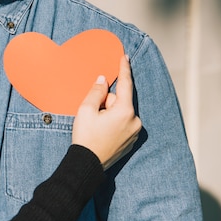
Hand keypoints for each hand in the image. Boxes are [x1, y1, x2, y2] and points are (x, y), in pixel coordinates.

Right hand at [72, 55, 141, 169]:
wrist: (88, 164)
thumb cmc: (86, 136)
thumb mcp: (86, 110)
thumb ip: (96, 91)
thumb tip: (103, 80)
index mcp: (125, 111)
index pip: (125, 84)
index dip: (124, 69)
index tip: (124, 57)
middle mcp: (134, 120)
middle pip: (119, 100)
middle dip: (106, 102)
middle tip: (92, 113)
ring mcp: (134, 131)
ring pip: (121, 112)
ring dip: (109, 113)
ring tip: (96, 126)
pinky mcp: (132, 140)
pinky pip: (122, 123)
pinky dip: (113, 122)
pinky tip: (101, 132)